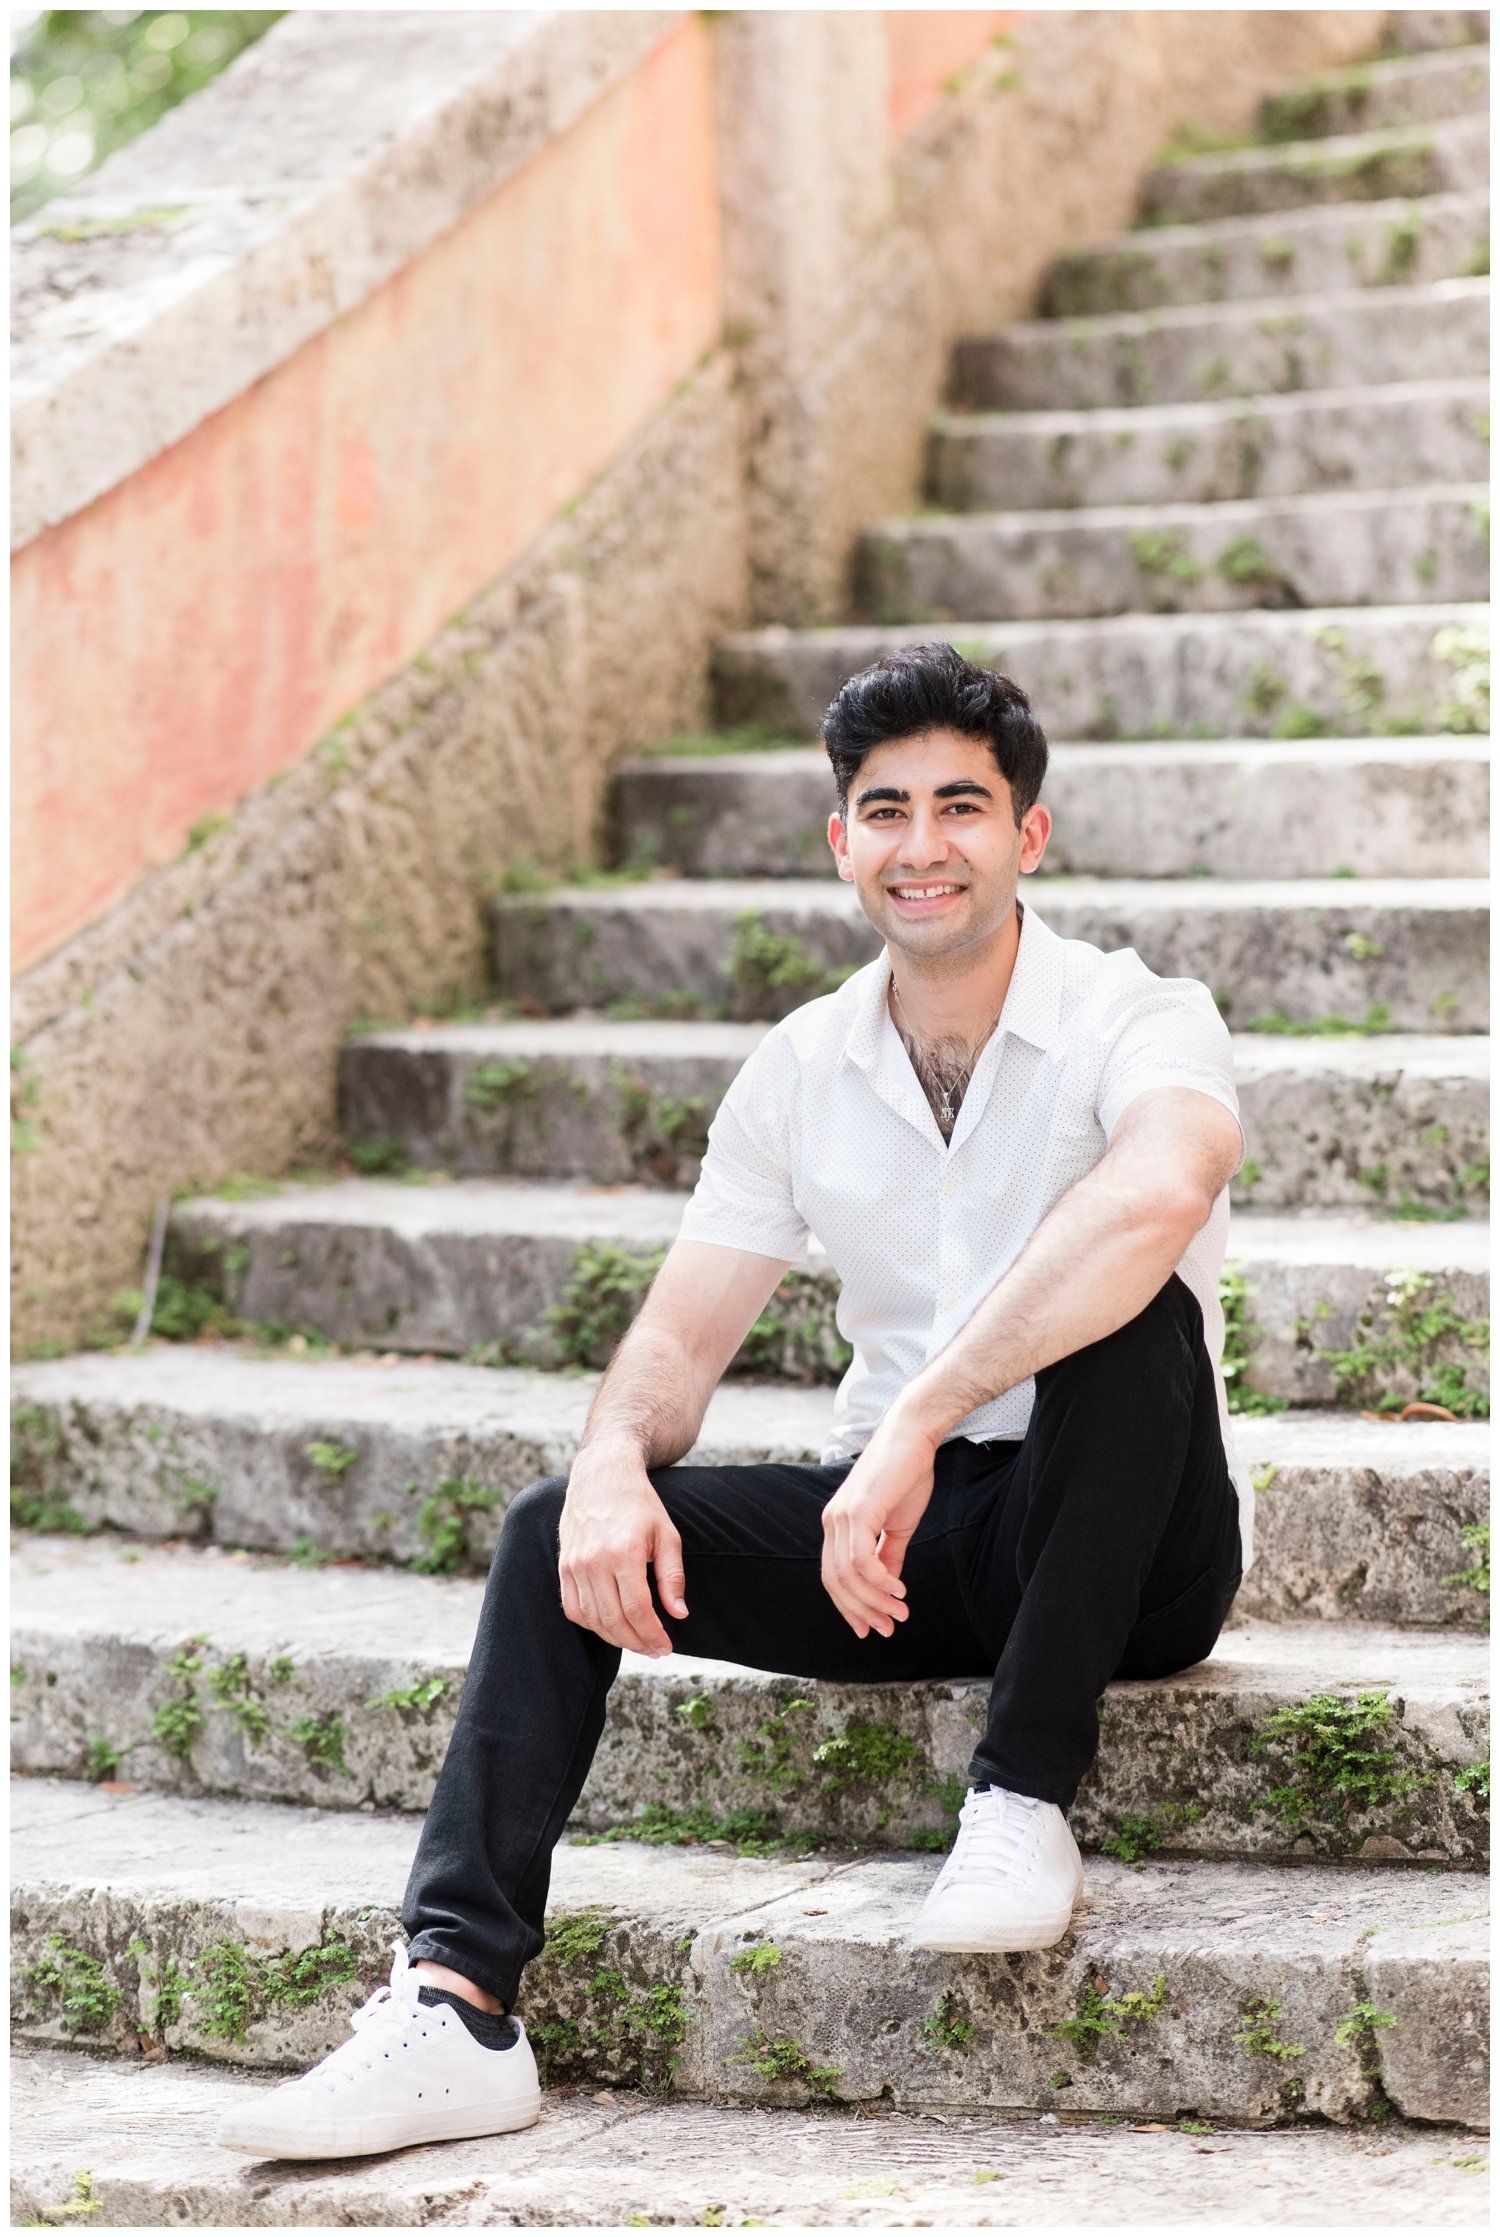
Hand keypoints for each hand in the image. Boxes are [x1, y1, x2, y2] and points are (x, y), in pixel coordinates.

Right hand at [558, 1444, 686, 1657]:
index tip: (666, 1647)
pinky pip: (574, 1609)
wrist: (601, 1476)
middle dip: (638, 1642)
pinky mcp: (564, 1566)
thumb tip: (678, 1614)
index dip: (652, 1634)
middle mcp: (594, 1561)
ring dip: (616, 1638)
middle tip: (655, 1651)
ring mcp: (575, 1564)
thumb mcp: (666, 1534)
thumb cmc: (639, 1504)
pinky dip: (592, 1625)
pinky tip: (612, 1627)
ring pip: (593, 1619)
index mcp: (623, 1551)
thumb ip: (672, 1576)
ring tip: (638, 1642)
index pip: (637, 1609)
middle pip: (614, 1619)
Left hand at [821, 1414, 936, 1639]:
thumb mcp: (897, 1525)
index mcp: (836, 1525)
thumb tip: (888, 1587)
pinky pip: (862, 1560)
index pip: (833, 1577)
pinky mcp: (857, 1511)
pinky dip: (880, 1581)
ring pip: (848, 1576)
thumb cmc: (906, 1475)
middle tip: (888, 1628)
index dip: (850, 1607)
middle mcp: (831, 1522)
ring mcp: (840, 1516)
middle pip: (836, 1582)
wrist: (913, 1437)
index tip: (871, 1628)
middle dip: (862, 1611)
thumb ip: (888, 1555)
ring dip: (875, 1601)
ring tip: (900, 1613)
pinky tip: (899, 1590)